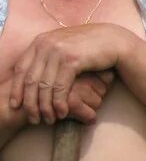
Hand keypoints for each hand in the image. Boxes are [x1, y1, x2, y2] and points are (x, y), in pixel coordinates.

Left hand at [9, 24, 131, 123]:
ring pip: (44, 86)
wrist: (115, 41)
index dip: (17, 89)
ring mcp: (58, 51)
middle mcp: (45, 45)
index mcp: (40, 41)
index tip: (16, 105)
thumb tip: (36, 70)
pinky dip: (59, 102)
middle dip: (30, 103)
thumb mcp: (65, 46)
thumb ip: (49, 55)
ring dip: (45, 106)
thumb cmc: (92, 47)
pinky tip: (62, 113)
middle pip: (30, 80)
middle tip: (34, 119)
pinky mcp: (72, 60)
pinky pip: (60, 86)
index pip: (20, 69)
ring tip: (49, 119)